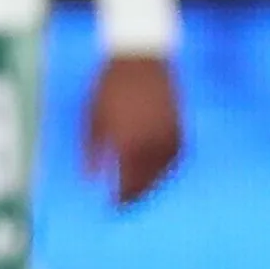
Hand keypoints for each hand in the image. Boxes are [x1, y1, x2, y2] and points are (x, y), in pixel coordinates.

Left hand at [84, 50, 183, 205]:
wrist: (142, 59)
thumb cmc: (109, 86)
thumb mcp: (92, 117)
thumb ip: (92, 151)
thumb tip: (89, 179)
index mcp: (128, 142)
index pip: (127, 182)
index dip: (120, 199)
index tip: (112, 209)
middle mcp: (152, 144)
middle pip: (147, 181)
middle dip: (136, 196)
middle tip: (124, 207)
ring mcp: (169, 136)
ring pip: (163, 172)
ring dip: (151, 185)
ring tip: (138, 193)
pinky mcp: (180, 127)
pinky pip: (174, 157)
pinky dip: (165, 169)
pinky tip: (155, 172)